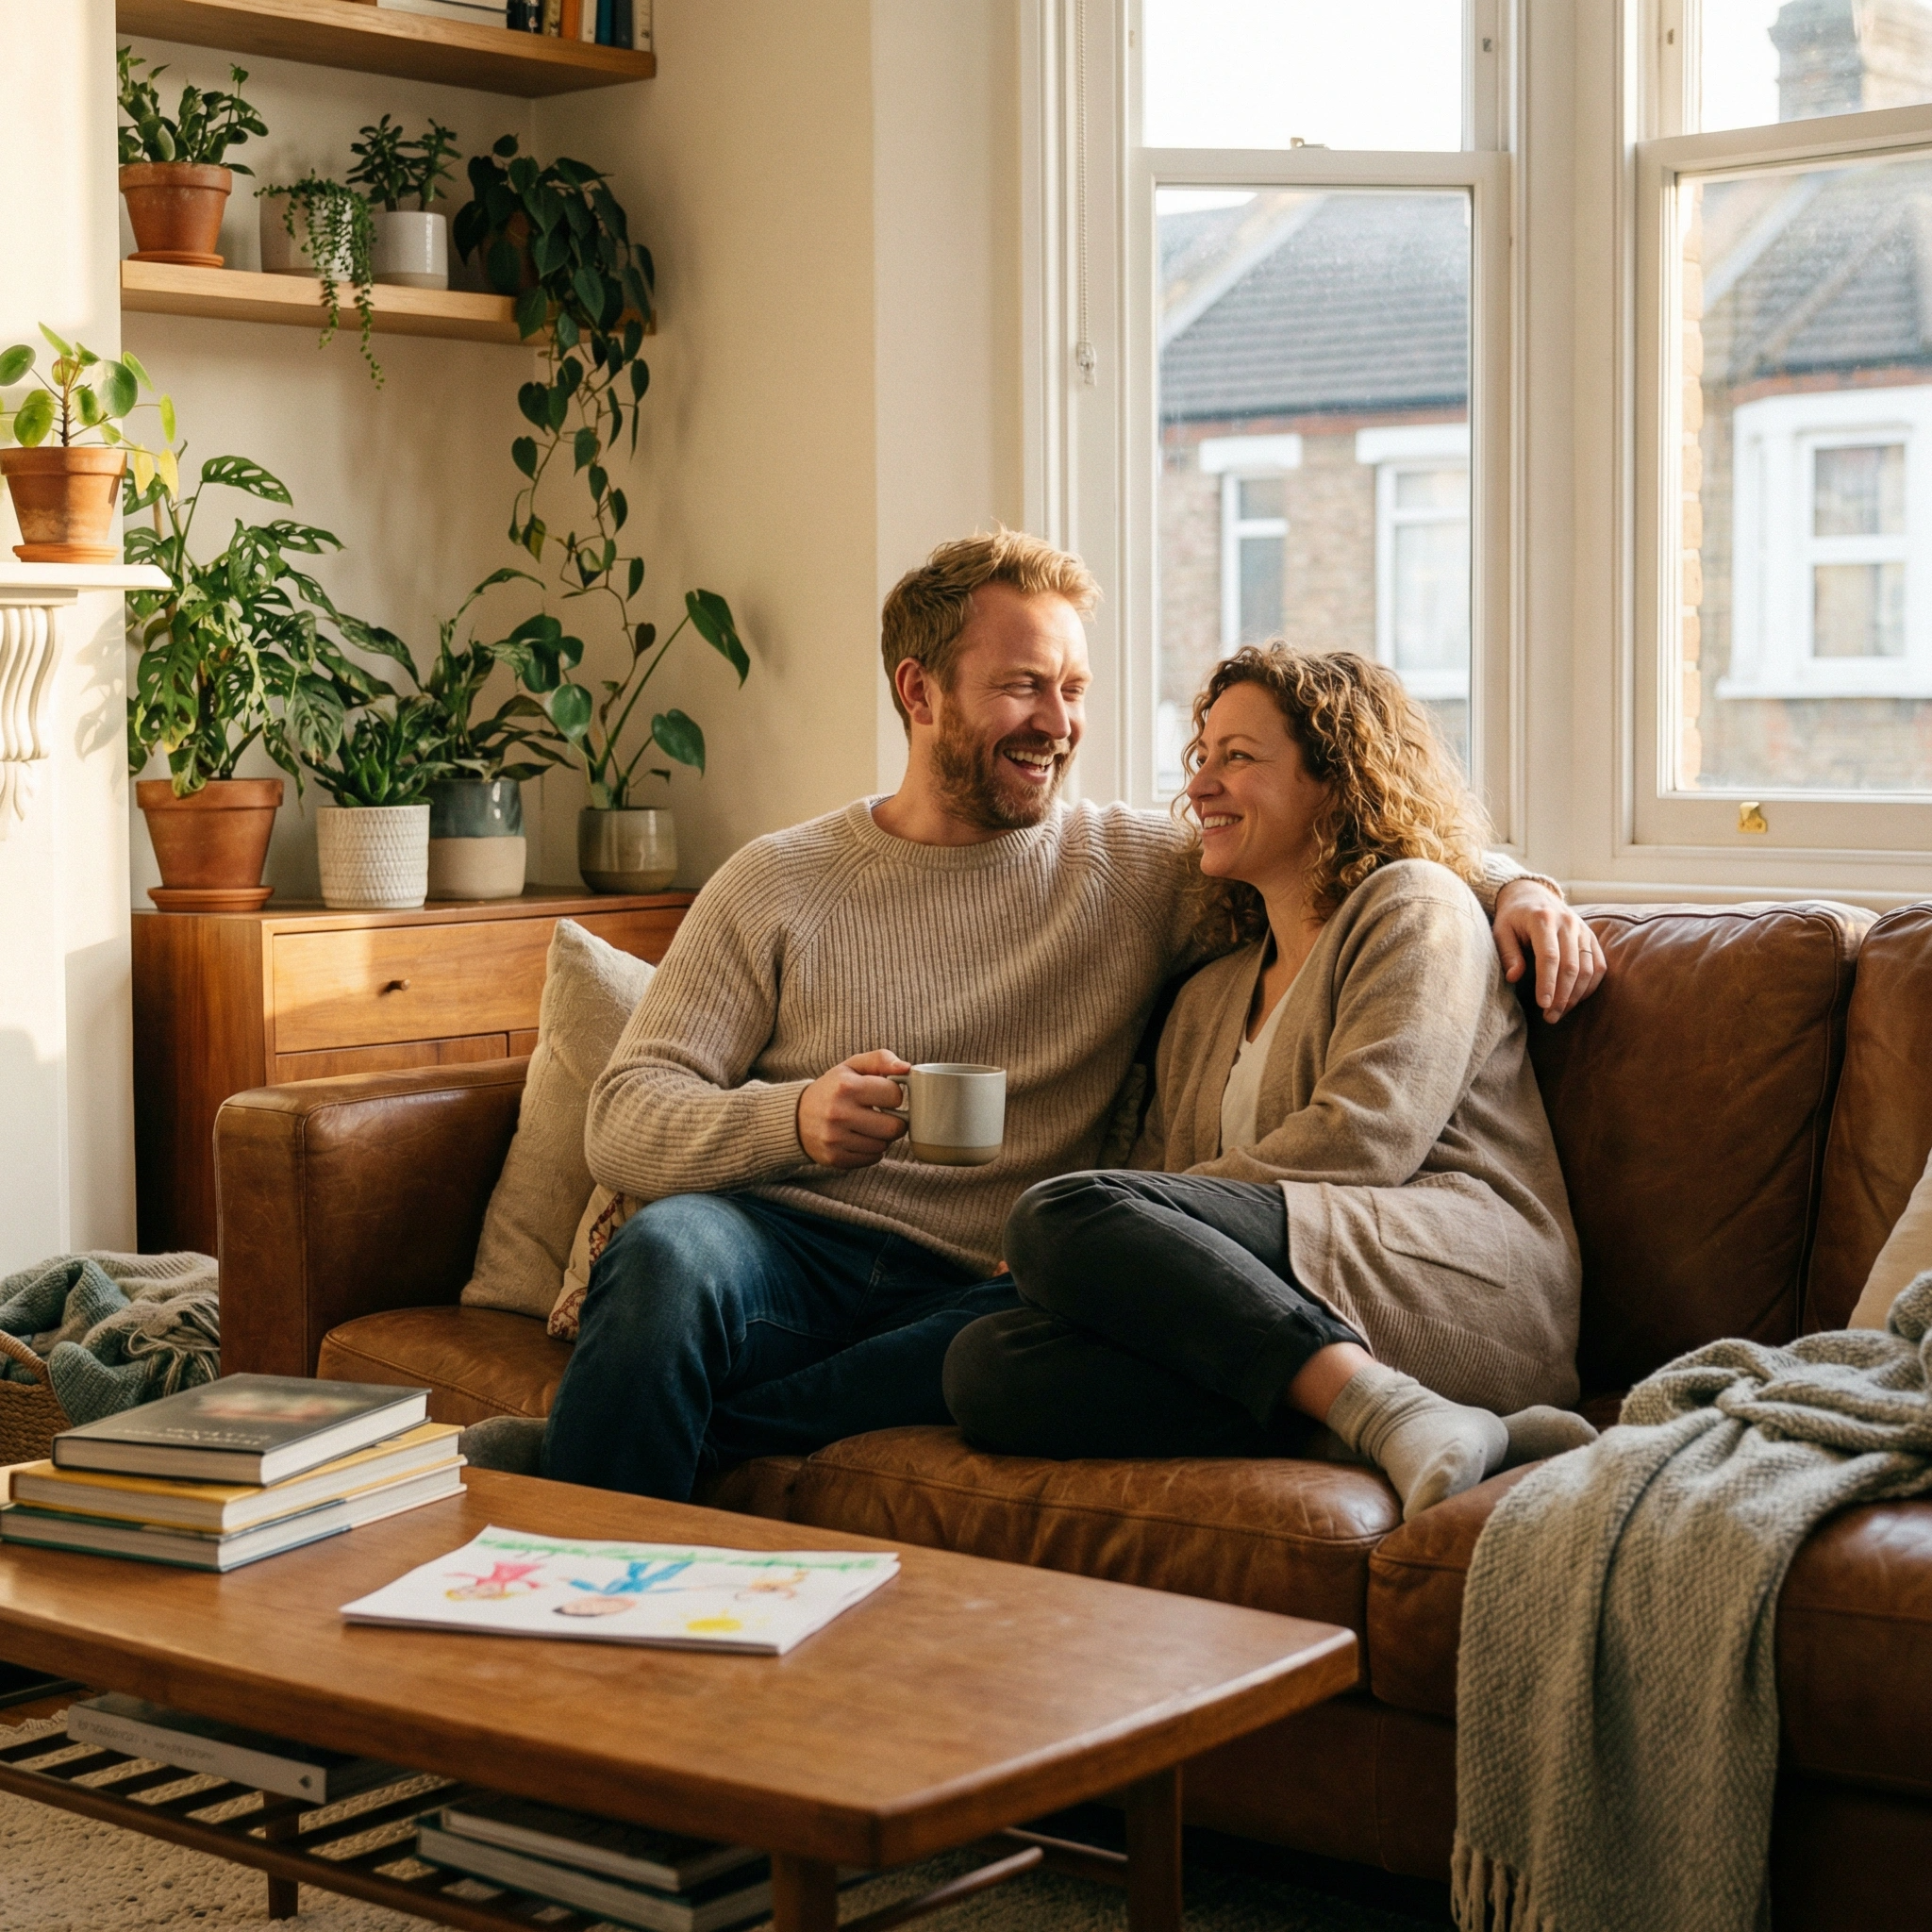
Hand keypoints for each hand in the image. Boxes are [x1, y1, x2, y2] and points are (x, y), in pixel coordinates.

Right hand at [797, 1050, 912, 1168]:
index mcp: (846, 1087)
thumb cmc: (833, 1088)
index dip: (894, 1095)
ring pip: (884, 1145)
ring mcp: (835, 1139)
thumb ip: (881, 1060)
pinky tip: (860, 1139)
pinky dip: (871, 1150)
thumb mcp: (852, 1066)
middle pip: (894, 1127)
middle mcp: (839, 1114)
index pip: (895, 1095)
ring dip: (882, 1137)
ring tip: (868, 1126)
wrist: (797, 1116)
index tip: (884, 1095)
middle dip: (895, 1121)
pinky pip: (872, 1159)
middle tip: (885, 1115)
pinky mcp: (835, 1158)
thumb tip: (907, 1067)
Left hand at [1493, 880, 1605, 1022]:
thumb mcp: (1501, 931)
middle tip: (1550, 1017)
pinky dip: (1590, 986)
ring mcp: (1583, 929)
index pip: (1549, 956)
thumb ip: (1508, 953)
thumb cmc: (1513, 918)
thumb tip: (1513, 977)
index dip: (1547, 983)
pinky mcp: (1591, 937)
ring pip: (1588, 968)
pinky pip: (1599, 965)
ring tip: (1560, 1013)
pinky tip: (1575, 1000)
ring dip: (1576, 995)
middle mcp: (1567, 922)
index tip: (1542, 1005)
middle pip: (1571, 966)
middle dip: (1562, 996)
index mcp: (1542, 919)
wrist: (1533, 895)